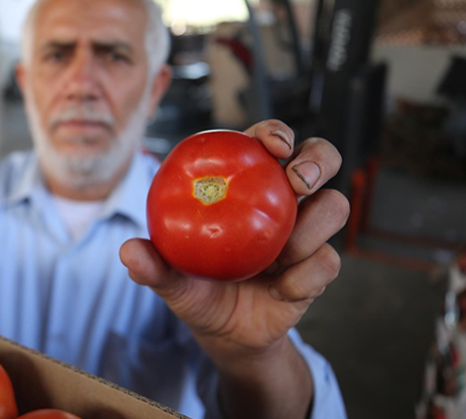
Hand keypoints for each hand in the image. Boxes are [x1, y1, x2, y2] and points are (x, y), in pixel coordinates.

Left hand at [119, 120, 348, 417]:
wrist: (224, 332)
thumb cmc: (196, 287)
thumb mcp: (170, 278)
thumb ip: (153, 265)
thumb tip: (130, 251)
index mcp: (247, 183)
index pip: (266, 142)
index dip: (275, 133)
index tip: (273, 144)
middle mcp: (282, 200)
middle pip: (320, 158)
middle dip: (317, 160)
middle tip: (298, 181)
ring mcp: (306, 231)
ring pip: (335, 206)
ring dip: (312, 227)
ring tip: (282, 253)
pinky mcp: (318, 267)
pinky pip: (328, 262)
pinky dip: (305, 276)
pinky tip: (281, 289)